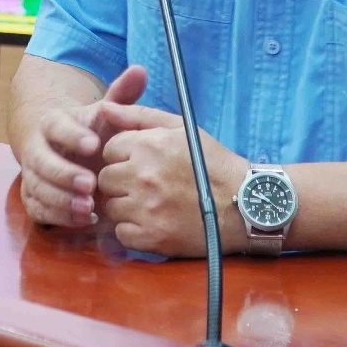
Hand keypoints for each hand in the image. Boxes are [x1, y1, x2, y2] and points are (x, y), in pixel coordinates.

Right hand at [17, 65, 147, 227]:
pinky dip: (58, 217)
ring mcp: (32, 175)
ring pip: (38, 188)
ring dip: (61, 200)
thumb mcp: (102, 112)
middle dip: (64, 174)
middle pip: (43, 162)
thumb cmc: (88, 130)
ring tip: (89, 208)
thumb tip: (141, 70)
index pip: (57, 127)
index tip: (94, 144)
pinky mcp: (33, 197)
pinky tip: (84, 221)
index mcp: (53, 123)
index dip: (73, 136)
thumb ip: (121, 95)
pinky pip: (39, 210)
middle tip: (91, 184)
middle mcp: (36, 149)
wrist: (56, 147)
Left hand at [95, 102, 247, 256]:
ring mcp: (146, 209)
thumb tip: (104, 108)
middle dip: (120, 181)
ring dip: (125, 206)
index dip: (123, 156)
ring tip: (150, 204)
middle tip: (143, 185)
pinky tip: (152, 222)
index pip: (109, 149)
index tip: (139, 163)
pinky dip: (133, 230)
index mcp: (149, 146)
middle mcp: (143, 176)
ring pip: (111, 207)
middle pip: (105, 179)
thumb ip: (138, 115)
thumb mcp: (180, 129)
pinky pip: (122, 234)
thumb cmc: (212, 163)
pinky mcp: (152, 237)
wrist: (243, 203)